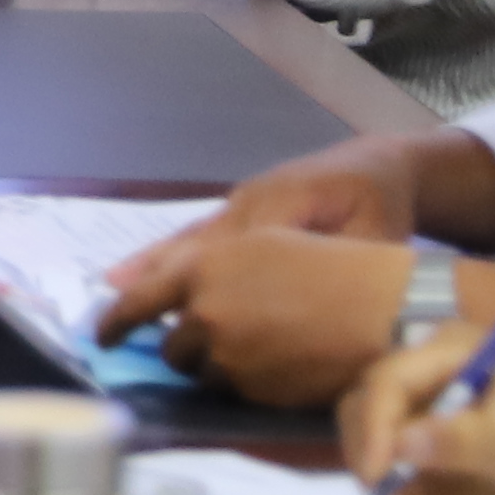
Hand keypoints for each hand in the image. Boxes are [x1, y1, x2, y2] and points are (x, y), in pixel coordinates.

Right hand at [92, 154, 417, 338]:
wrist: (382, 165)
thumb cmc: (385, 208)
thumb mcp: (380, 238)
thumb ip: (343, 267)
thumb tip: (314, 307)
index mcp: (286, 206)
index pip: (239, 254)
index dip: (210, 292)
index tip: (180, 329)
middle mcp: (251, 201)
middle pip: (199, 250)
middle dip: (161, 288)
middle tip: (120, 325)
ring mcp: (239, 201)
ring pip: (188, 242)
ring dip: (149, 272)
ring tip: (109, 299)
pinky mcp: (238, 207)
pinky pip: (194, 236)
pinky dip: (160, 257)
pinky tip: (126, 274)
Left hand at [123, 226, 433, 406]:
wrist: (390, 308)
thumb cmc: (332, 264)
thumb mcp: (261, 242)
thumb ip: (206, 268)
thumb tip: (156, 301)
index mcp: (204, 268)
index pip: (138, 301)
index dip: (115, 321)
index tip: (103, 335)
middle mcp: (207, 315)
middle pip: (172, 347)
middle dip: (188, 346)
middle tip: (220, 336)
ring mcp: (231, 359)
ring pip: (202, 375)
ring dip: (219, 366)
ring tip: (264, 347)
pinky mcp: (256, 394)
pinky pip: (235, 395)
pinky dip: (247, 384)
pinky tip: (281, 365)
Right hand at [342, 334, 494, 494]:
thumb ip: (458, 440)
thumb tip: (399, 444)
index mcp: (450, 353)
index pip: (388, 382)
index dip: (375, 426)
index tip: (378, 475)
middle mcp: (429, 380)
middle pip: (367, 414)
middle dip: (378, 465)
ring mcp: (427, 419)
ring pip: (380, 456)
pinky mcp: (432, 458)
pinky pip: (401, 485)